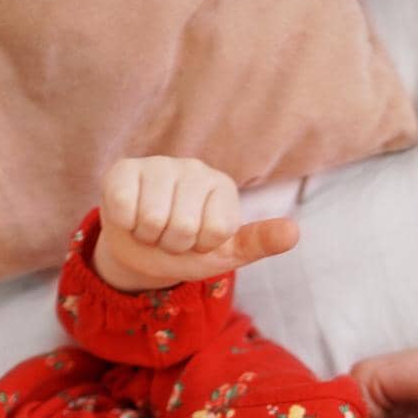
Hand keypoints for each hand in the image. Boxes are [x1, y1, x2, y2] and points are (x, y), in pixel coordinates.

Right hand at [93, 155, 298, 292]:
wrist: (143, 251)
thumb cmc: (190, 250)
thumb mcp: (227, 253)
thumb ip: (259, 242)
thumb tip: (294, 233)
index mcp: (223, 187)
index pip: (216, 229)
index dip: (203, 246)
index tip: (199, 241)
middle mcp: (194, 169)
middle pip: (183, 226)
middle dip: (174, 244)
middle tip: (171, 237)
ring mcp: (158, 165)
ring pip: (153, 219)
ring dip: (150, 237)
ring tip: (153, 229)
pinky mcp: (124, 169)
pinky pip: (123, 208)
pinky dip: (125, 224)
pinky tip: (132, 216)